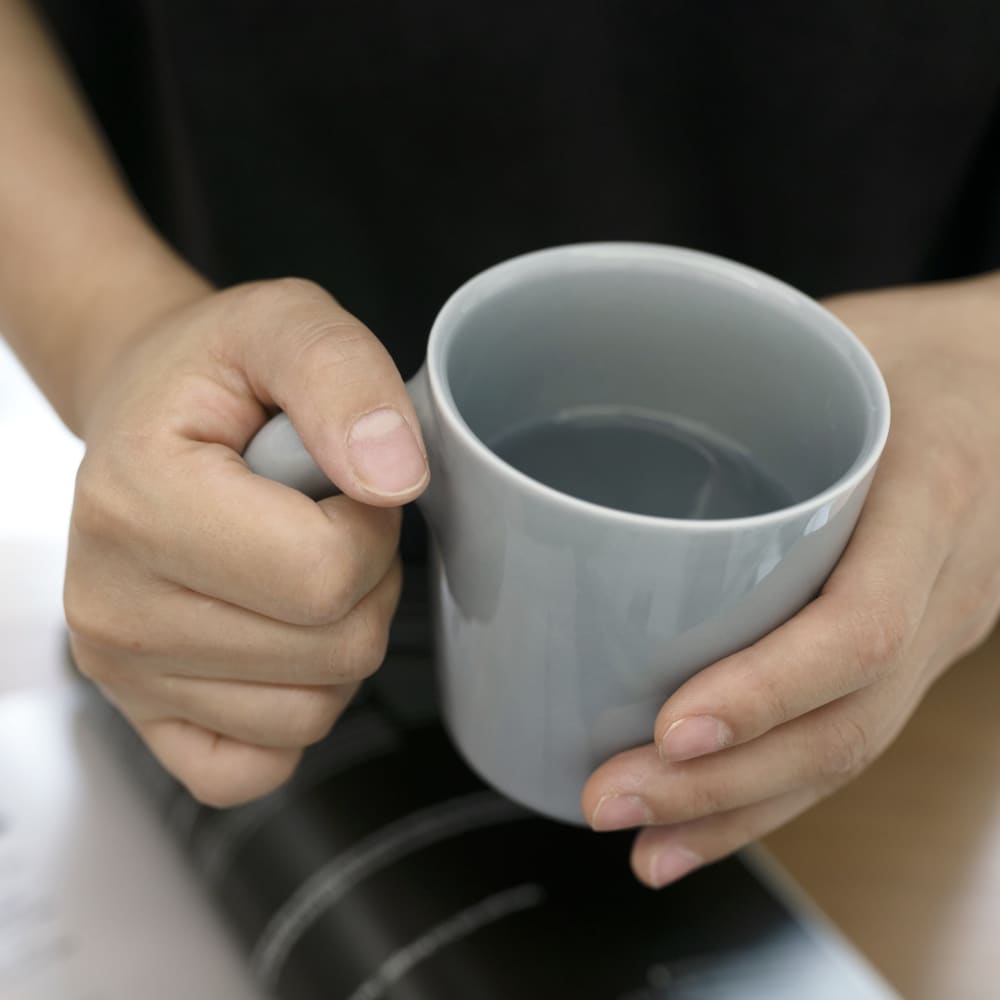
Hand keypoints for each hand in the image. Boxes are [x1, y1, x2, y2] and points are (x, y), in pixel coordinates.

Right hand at [65, 278, 428, 805]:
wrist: (147, 413)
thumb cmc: (215, 375)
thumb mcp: (286, 325)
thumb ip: (345, 379)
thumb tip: (393, 477)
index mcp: (139, 504)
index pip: (324, 576)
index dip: (372, 530)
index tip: (346, 486)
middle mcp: (115, 606)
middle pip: (334, 651)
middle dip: (366, 583)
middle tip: (325, 523)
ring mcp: (124, 672)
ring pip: (312, 712)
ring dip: (339, 640)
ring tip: (297, 568)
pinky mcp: (145, 717)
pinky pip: (257, 765)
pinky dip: (296, 708)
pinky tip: (279, 639)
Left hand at [582, 273, 999, 886]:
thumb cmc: (912, 350)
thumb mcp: (837, 333)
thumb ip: (734, 378)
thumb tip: (583, 408)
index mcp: (930, 492)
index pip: (860, 625)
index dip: (767, 690)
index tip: (671, 728)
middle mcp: (945, 582)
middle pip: (844, 724)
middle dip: (723, 784)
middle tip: (609, 800)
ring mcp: (938, 629)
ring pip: (847, 753)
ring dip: (737, 813)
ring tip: (642, 847)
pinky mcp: (912, 648)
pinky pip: (850, 738)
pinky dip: (771, 796)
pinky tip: (700, 827)